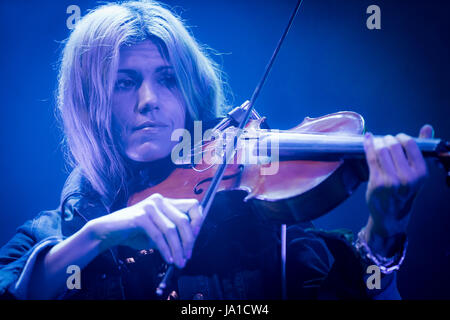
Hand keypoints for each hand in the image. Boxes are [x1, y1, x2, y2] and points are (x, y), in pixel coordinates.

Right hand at [88, 193, 202, 267]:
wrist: (108, 232)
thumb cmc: (134, 232)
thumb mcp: (157, 230)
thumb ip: (173, 231)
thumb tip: (191, 242)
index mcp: (165, 201)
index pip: (192, 205)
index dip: (198, 221)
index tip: (196, 238)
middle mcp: (159, 200)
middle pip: (184, 220)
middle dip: (188, 241)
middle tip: (188, 257)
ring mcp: (149, 207)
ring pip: (172, 230)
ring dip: (177, 249)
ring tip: (179, 262)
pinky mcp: (140, 216)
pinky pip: (158, 235)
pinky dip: (165, 249)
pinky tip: (168, 259)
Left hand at [363, 124, 432, 239]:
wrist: (391, 215)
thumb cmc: (404, 191)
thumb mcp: (417, 173)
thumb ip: (421, 149)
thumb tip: (428, 127)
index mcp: (421, 173)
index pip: (411, 144)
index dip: (401, 137)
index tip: (397, 138)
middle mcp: (407, 177)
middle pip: (393, 146)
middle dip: (387, 139)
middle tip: (385, 141)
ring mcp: (390, 180)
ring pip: (381, 150)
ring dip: (377, 142)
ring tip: (377, 144)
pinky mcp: (376, 182)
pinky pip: (371, 157)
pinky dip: (368, 145)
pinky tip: (367, 139)